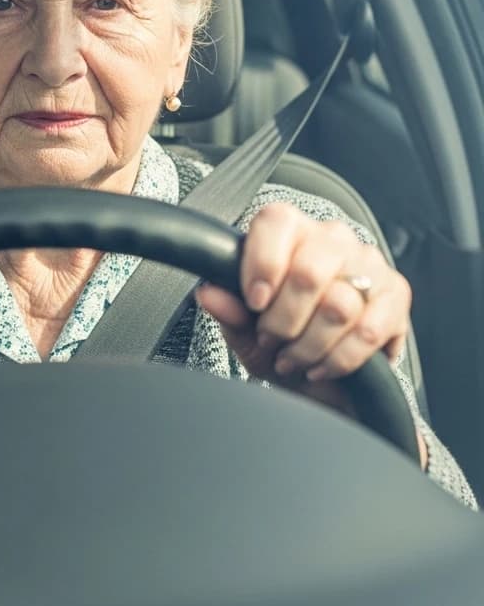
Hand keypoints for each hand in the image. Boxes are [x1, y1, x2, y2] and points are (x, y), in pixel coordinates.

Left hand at [195, 202, 410, 411]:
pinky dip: (340, 358)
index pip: (275, 223)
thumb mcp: (247, 333)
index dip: (262, 265)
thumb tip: (207, 293)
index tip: (254, 302)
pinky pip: (369, 330)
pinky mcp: (397, 294)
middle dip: (283, 320)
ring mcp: (369, 263)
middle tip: (272, 340)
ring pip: (339, 305)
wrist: (326, 382)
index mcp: (288, 231)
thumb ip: (230, 311)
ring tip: (294, 358)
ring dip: (309, 345)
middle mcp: (331, 238)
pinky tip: (323, 366)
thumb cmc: (283, 344)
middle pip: (308, 271)